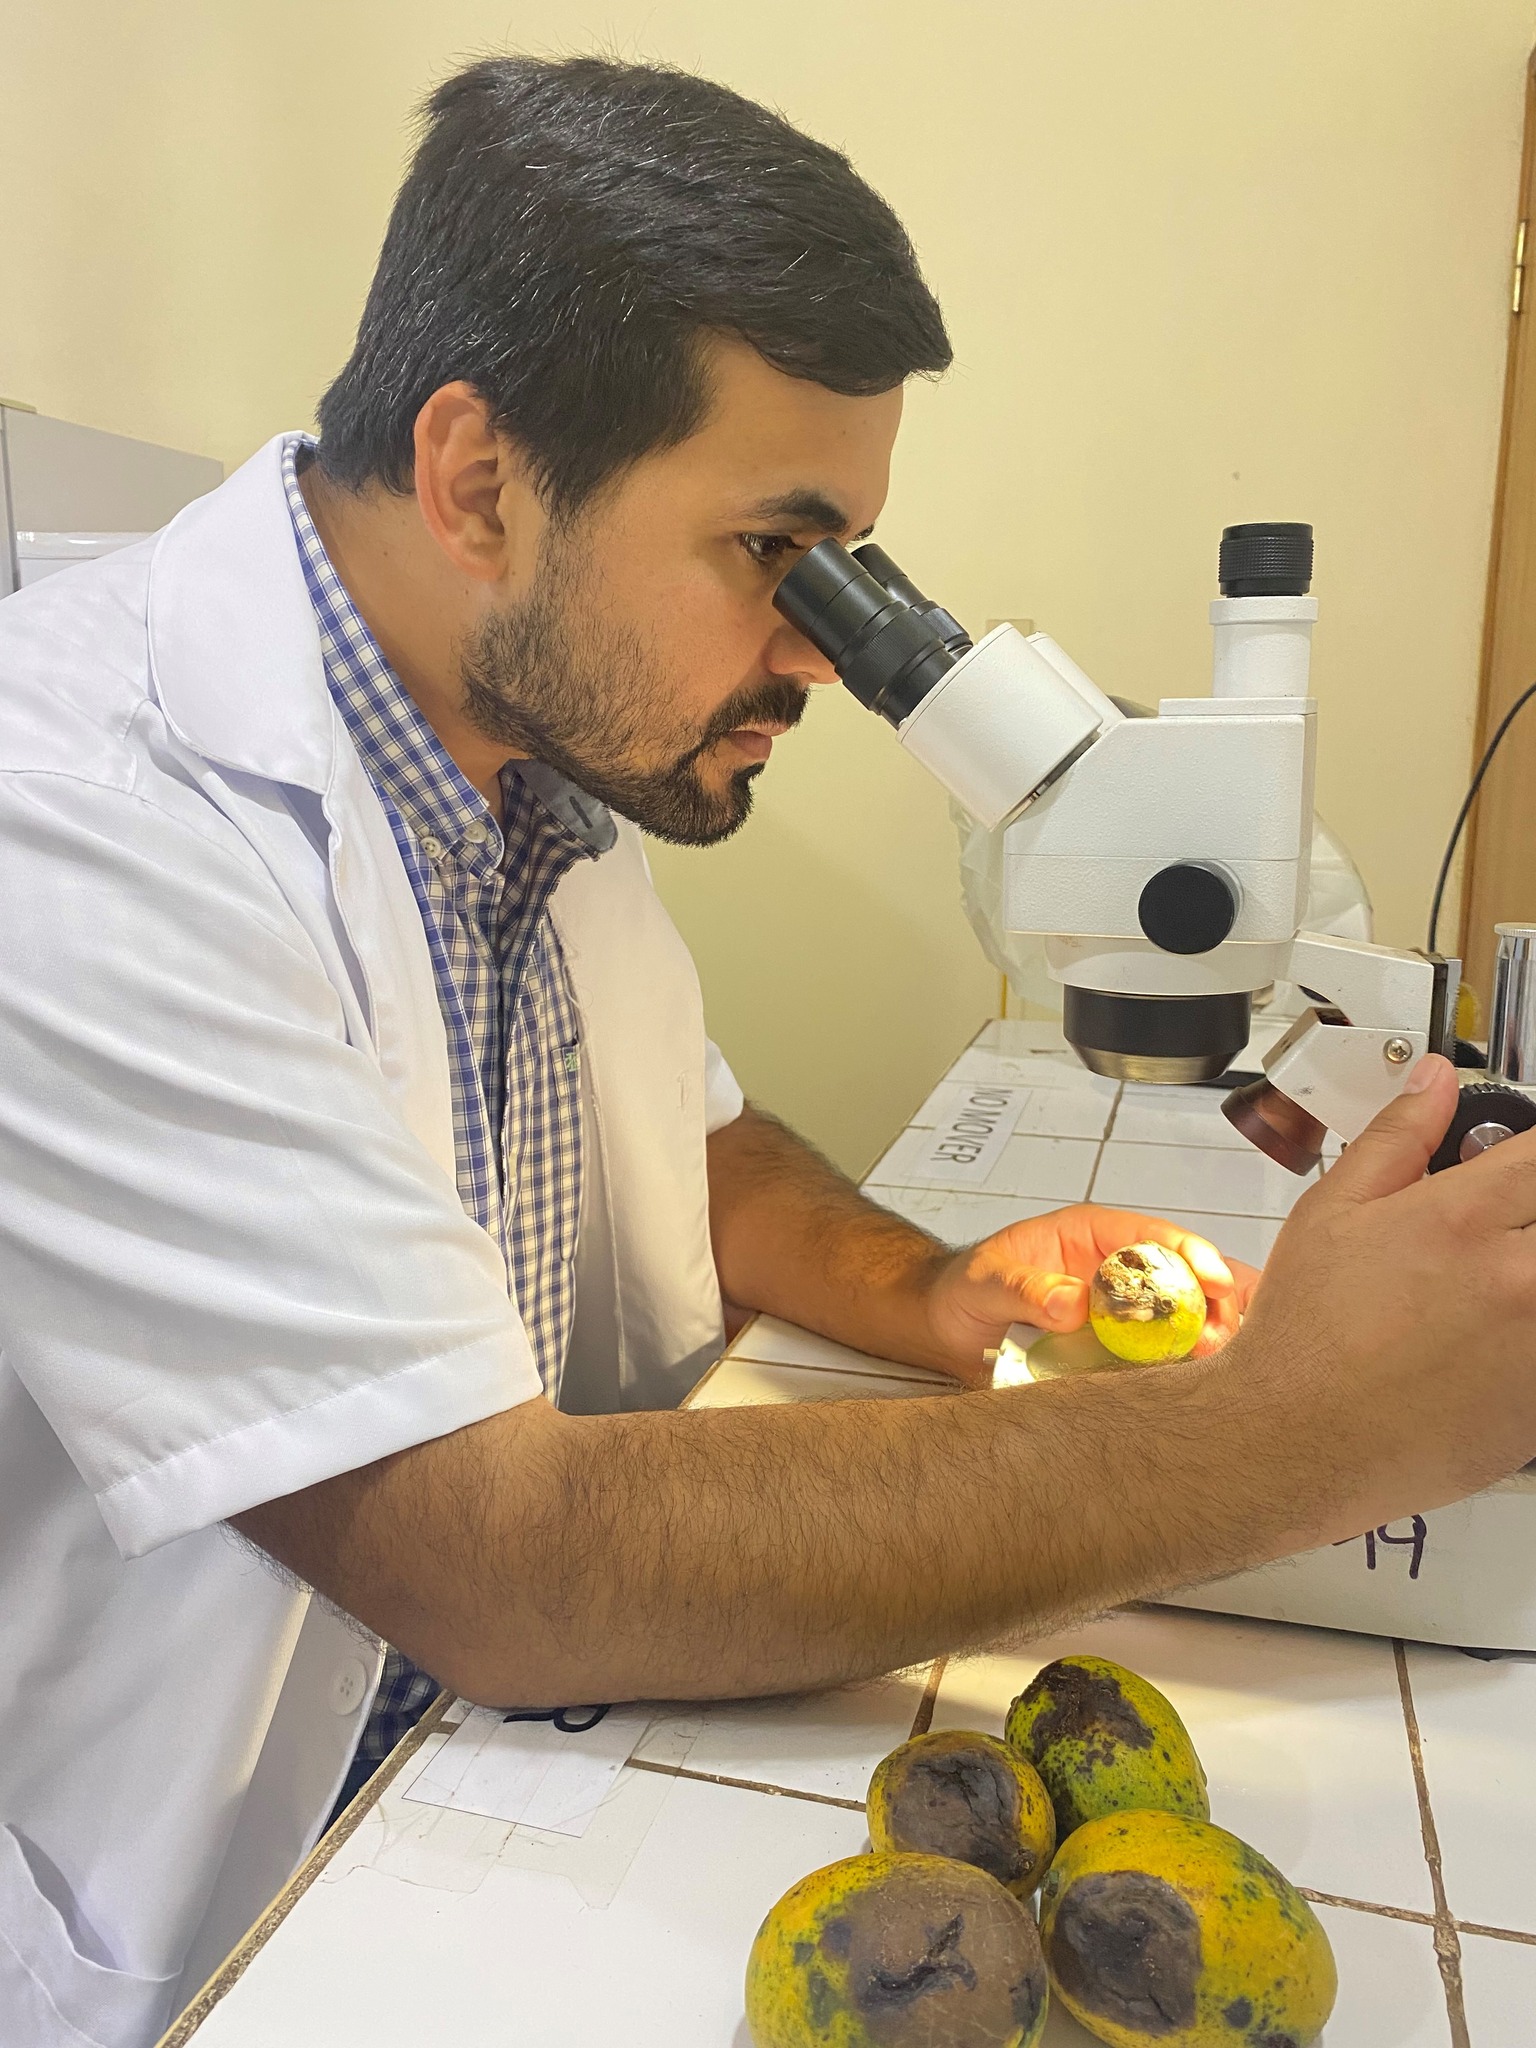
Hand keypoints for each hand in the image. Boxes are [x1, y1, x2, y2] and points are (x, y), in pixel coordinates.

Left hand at [923, 1204, 1259, 1384]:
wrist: (942, 1329)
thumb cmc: (963, 1288)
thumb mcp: (987, 1281)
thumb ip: (1026, 1288)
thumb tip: (1072, 1303)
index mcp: (1092, 1235)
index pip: (1155, 1237)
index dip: (1192, 1255)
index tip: (1215, 1282)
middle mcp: (1114, 1272)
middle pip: (1185, 1279)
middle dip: (1213, 1303)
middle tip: (1217, 1337)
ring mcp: (1119, 1316)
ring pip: (1182, 1320)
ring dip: (1205, 1340)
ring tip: (1212, 1366)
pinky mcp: (1114, 1355)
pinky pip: (1158, 1360)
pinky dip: (1181, 1371)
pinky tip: (1194, 1389)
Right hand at [1208, 1054, 1535, 1534]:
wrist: (1295, 1442)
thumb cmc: (1306, 1336)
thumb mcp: (1332, 1213)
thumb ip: (1396, 1138)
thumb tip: (1433, 1082)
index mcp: (1463, 1220)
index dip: (1532, 1150)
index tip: (1520, 1166)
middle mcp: (1519, 1281)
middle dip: (1533, 1214)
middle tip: (1507, 1226)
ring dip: (1531, 1278)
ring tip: (1494, 1286)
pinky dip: (1529, 1336)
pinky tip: (1487, 1341)